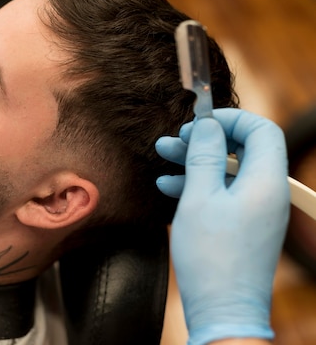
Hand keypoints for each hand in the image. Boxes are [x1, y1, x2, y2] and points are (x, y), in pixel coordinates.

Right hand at [155, 108, 289, 344]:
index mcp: (265, 181)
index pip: (261, 130)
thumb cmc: (212, 257)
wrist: (223, 310)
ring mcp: (256, 210)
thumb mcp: (200, 198)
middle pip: (243, 149)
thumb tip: (208, 126)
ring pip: (229, 171)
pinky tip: (169, 186)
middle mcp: (267, 193)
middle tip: (174, 140)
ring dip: (196, 162)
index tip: (199, 122)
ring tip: (163, 157)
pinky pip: (224, 193)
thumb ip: (205, 156)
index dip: (230, 119)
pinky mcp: (243, 225)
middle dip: (206, 140)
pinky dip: (199, 185)